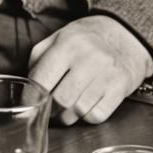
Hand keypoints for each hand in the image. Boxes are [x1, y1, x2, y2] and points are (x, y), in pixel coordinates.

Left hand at [28, 15, 152, 125]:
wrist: (124, 36)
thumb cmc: (84, 40)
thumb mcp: (58, 38)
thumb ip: (39, 59)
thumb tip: (28, 86)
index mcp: (67, 43)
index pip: (42, 78)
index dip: (31, 97)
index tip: (29, 105)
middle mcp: (87, 57)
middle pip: (61, 99)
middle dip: (51, 109)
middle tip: (50, 108)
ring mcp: (106, 73)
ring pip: (78, 110)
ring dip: (68, 116)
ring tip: (66, 109)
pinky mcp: (120, 88)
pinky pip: (97, 116)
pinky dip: (86, 117)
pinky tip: (85, 106)